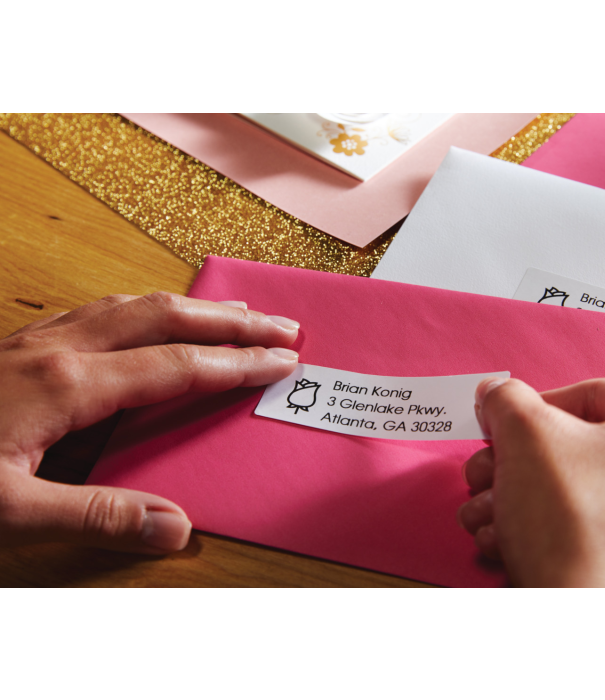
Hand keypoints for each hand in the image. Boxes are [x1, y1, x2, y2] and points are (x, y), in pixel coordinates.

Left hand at [0, 293, 299, 553]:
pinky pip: (105, 310)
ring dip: (195, 307)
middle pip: (168, 317)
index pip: (180, 366)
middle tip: (281, 323)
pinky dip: (150, 308)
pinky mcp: (27, 342)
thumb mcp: (10, 513)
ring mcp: (43, 338)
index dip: (238, 363)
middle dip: (233, 319)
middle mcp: (64, 348)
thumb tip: (176, 530)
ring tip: (237, 312)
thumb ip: (97, 518)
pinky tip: (156, 318)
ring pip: (136, 304)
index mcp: (70, 385)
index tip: (283, 360)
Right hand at [458, 377, 604, 586]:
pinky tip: (504, 544)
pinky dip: (540, 532)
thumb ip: (507, 399)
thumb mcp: (527, 436)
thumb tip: (497, 393)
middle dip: (512, 466)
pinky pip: (588, 529)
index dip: (528, 413)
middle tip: (482, 478)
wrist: (586, 630)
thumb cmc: (578, 528)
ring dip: (513, 501)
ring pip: (573, 490)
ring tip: (485, 518)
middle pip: (575, 447)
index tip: (498, 431)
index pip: (587, 395)